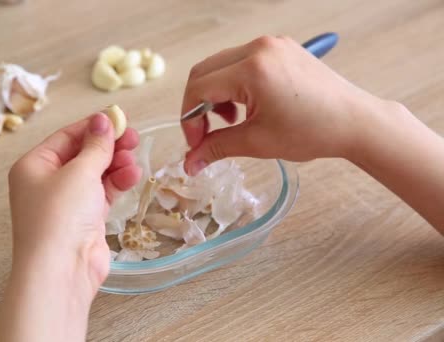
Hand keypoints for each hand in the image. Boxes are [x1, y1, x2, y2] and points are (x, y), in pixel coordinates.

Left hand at [8, 112, 140, 291]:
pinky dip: (117, 183)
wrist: (60, 270)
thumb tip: (104, 120)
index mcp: (34, 166)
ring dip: (115, 165)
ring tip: (134, 160)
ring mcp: (66, 202)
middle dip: (108, 146)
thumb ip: (96, 146)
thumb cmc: (59, 217)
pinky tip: (133, 175)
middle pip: (82, 154)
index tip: (119, 119)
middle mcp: (47, 183)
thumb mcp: (79, 172)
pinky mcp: (84, 219)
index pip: (66, 137)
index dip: (93, 127)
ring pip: (95, 174)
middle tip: (133, 138)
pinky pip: (102, 193)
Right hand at [181, 35, 387, 174]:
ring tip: (231, 121)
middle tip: (205, 133)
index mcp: (252, 68)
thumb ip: (216, 148)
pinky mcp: (280, 48)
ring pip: (221, 65)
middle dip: (198, 104)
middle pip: (204, 71)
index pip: (198, 87)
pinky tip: (247, 106)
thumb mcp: (257, 142)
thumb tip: (190, 163)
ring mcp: (271, 45)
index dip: (189, 118)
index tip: (196, 143)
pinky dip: (234, 83)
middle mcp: (259, 47)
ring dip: (215, 94)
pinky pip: (241, 61)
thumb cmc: (313, 131)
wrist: (355, 121)